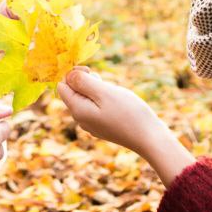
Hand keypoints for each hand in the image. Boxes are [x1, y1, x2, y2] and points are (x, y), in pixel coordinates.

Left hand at [58, 67, 194, 184]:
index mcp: (77, 110)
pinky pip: (95, 107)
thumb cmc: (128, 113)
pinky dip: (103, 99)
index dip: (72, 74)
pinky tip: (117, 102)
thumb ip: (82, 82)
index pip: (62, 86)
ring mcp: (92, 124)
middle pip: (73, 92)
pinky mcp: (102, 126)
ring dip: (96, 90)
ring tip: (112, 93)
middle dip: (85, 82)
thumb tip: (66, 75)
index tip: (90, 72)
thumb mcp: (104, 92)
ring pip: (86, 98)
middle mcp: (81, 119)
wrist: (149, 138)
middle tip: (103, 82)